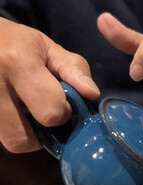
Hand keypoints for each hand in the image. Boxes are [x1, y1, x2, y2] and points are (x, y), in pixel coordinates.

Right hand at [0, 18, 99, 152]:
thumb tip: (92, 94)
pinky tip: (13, 110)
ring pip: (10, 142)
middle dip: (40, 132)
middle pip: (23, 139)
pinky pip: (0, 134)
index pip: (50, 112)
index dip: (62, 112)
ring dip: (24, 134)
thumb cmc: (15, 43)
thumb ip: (74, 69)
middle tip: (40, 110)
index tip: (60, 100)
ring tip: (25, 110)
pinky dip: (11, 128)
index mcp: (17, 63)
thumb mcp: (47, 48)